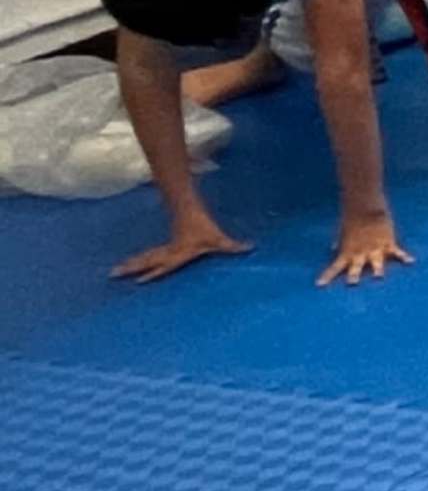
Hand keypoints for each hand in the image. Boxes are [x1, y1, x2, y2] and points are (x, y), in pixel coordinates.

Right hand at [114, 218, 248, 284]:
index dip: (153, 272)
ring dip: (130, 265)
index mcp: (178, 252)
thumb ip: (232, 246)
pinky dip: (138, 260)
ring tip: (114, 272)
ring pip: (144, 258)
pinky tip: (130, 264)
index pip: (164, 264)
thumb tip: (250, 248)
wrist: (189, 209)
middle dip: (131, 268)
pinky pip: (148, 255)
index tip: (139, 281)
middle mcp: (167, 252)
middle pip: (146, 261)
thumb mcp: (218, 238)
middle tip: (113, 275)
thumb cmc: (203, 226)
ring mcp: (164, 248)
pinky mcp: (164, 246)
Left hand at [317, 215, 411, 287]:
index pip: (334, 267)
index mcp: (347, 252)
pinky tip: (410, 261)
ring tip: (379, 277)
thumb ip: (339, 241)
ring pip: (376, 262)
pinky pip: (396, 252)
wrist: (365, 207)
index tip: (319, 285)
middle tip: (352, 283)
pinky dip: (404, 257)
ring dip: (377, 270)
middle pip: (356, 267)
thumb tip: (333, 247)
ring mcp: (374, 248)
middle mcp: (360, 253)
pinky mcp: (387, 243)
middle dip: (354, 275)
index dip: (327, 276)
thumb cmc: (352, 219)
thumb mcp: (342, 231)